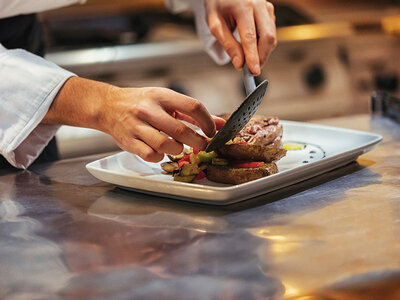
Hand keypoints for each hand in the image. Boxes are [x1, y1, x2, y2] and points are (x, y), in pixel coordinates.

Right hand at [43, 77, 224, 161]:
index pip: (193, 107)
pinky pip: (151, 155)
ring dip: (178, 149)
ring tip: (179, 146)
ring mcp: (137, 126)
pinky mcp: (128, 142)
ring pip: (166, 145)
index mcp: (161, 96)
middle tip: (202, 145)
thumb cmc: (142, 103)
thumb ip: (192, 113)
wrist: (108, 106)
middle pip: (181, 130)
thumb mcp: (166, 100)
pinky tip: (160, 150)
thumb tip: (220, 124)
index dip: (207, 122)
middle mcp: (148, 110)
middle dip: (198, 141)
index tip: (211, 131)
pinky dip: (160, 156)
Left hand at [205, 0, 276, 74]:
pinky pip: (271, 30)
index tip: (254, 71)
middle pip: (268, 36)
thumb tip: (239, 63)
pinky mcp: (269, 9)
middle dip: (262, 56)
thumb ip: (228, 44)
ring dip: (263, 51)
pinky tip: (254, 45)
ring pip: (272, 35)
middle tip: (253, 69)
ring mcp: (266, 6)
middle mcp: (258, 4)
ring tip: (250, 58)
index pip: (250, 37)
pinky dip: (264, 42)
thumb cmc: (217, 4)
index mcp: (242, 6)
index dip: (253, 56)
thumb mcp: (215, 25)